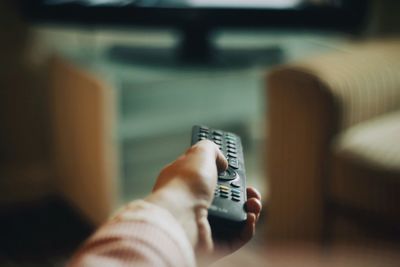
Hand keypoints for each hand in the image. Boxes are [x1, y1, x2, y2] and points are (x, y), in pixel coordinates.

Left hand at [147, 140, 261, 261]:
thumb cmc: (185, 184)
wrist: (180, 217)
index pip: (208, 177)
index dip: (225, 173)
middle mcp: (192, 204)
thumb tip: (222, 161)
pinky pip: (236, 236)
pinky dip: (247, 227)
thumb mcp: (199, 153)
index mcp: (185, 183)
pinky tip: (250, 217)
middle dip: (242, 191)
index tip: (238, 169)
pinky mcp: (213, 244)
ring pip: (234, 217)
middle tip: (251, 188)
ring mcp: (202, 225)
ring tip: (254, 203)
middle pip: (225, 197)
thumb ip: (212, 149)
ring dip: (250, 209)